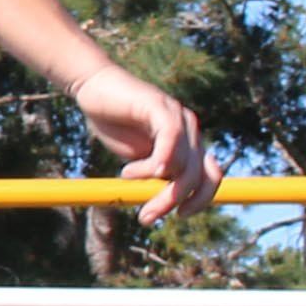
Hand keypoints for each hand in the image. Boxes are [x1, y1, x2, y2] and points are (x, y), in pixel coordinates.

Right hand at [71, 63, 219, 224]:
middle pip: (197, 177)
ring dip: (154, 183)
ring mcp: (178, 117)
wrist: (94, 89)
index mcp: (188, 145)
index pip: (211, 177)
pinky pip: (171, 139)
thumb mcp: (139, 161)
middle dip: (173, 201)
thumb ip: (154, 178)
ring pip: (182, 165)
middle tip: (146, 216)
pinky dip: (157, 161)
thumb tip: (160, 208)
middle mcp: (190, 131)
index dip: (201, 199)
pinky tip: (135, 169)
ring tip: (126, 176)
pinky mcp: (160, 106)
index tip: (180, 215)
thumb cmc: (115, 124)